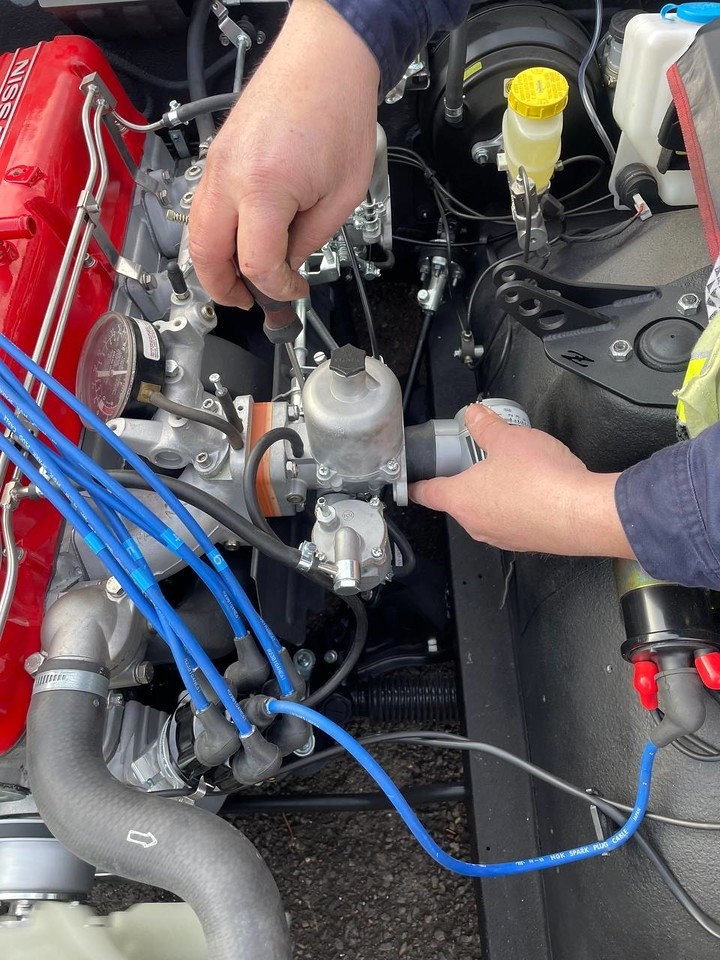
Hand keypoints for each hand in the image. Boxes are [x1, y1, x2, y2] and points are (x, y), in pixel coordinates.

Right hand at [189, 0, 379, 307]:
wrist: (327, 58)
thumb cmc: (340, 111)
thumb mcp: (341, 196)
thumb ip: (310, 239)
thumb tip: (288, 267)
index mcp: (264, 188)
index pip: (255, 264)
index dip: (274, 289)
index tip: (291, 292)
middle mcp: (229, 176)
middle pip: (205, 255)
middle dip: (224, 289)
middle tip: (249, 302)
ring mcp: (216, 163)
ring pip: (197, 233)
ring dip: (215, 264)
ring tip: (244, 279)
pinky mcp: (217, 154)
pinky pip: (205, 208)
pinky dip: (217, 234)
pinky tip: (241, 243)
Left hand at [410, 403, 634, 558]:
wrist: (583, 513)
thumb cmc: (543, 482)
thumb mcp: (509, 439)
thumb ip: (487, 426)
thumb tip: (475, 415)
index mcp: (462, 499)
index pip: (428, 494)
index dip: (417, 485)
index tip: (413, 483)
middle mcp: (477, 524)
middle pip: (459, 502)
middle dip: (464, 482)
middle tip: (474, 461)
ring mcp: (502, 537)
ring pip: (486, 512)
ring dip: (493, 494)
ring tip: (511, 471)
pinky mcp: (526, 542)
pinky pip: (512, 521)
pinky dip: (516, 506)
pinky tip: (534, 489)